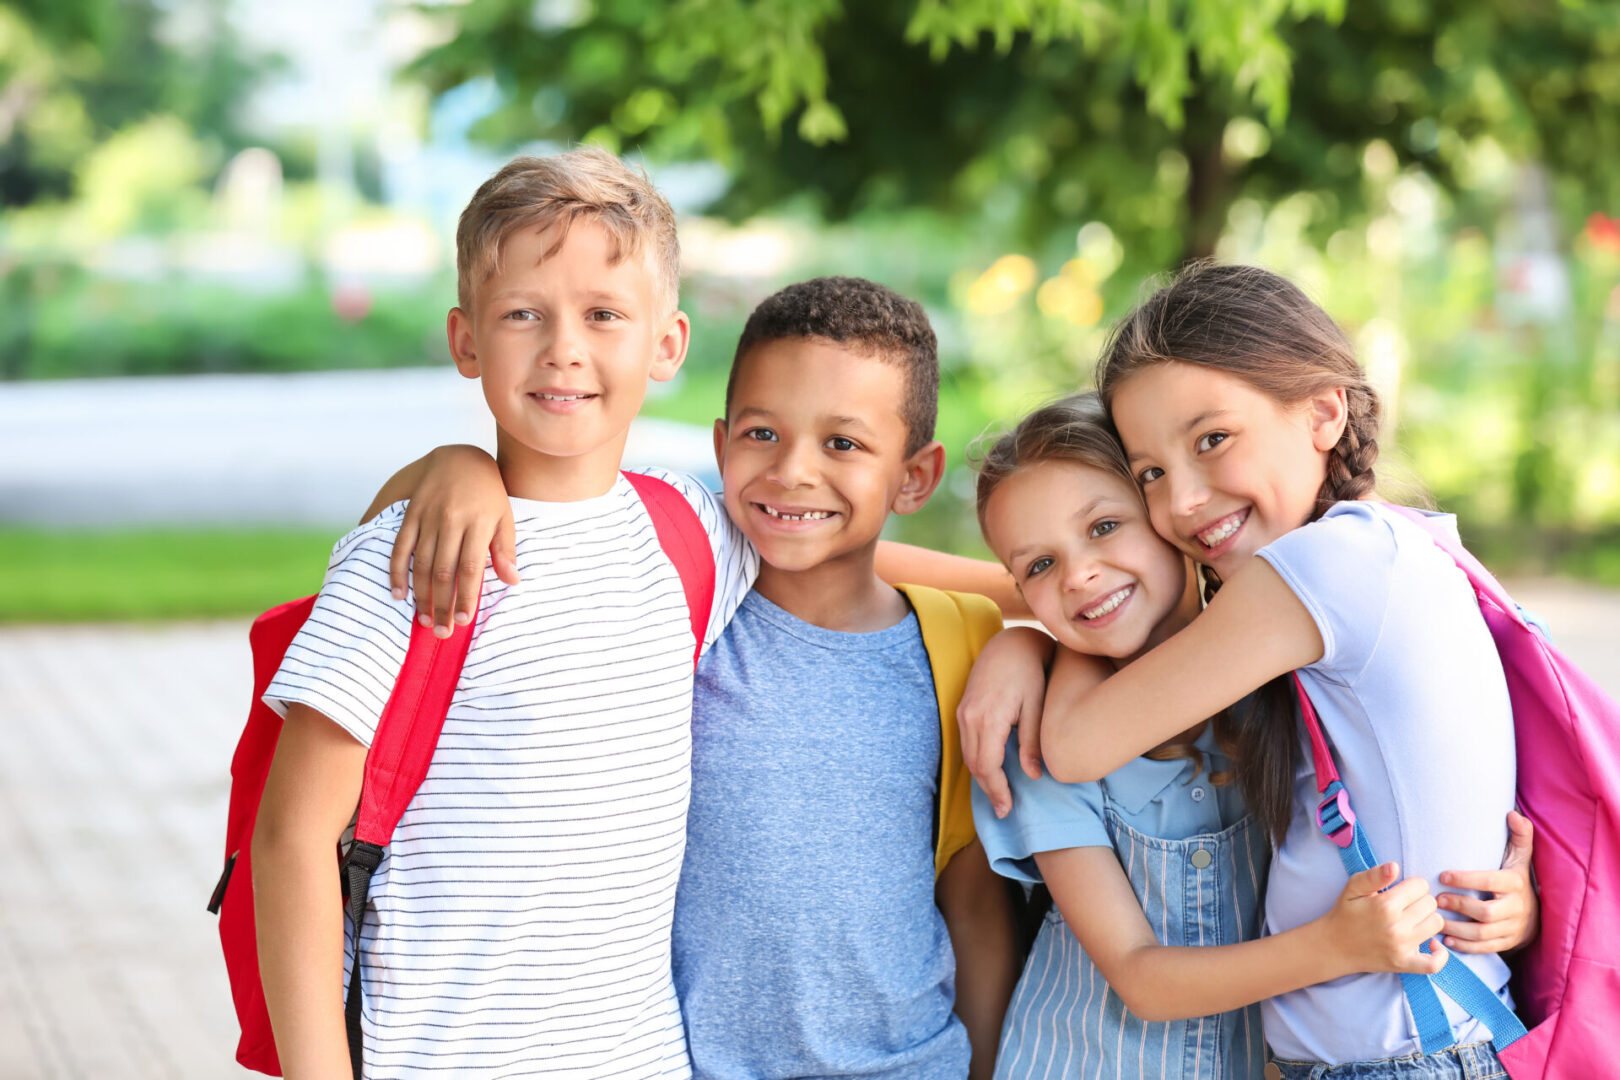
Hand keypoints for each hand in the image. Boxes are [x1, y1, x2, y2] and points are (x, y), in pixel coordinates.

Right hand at [389, 445, 517, 636]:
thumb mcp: (504, 517)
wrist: (460, 457)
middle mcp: (450, 520)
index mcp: (477, 523)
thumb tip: (512, 581)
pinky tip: (398, 594)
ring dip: (421, 595)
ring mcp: (428, 517)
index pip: (470, 568)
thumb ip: (505, 549)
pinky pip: (401, 547)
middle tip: (441, 632)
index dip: (466, 597)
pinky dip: (397, 572)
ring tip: (424, 620)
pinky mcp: (410, 515)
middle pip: (445, 571)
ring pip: (422, 563)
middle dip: (443, 604)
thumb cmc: (488, 493)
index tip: (463, 621)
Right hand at [957, 627, 1052, 817]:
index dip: (997, 790)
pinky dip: (977, 761)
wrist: (1010, 645)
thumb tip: (1035, 775)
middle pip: (975, 765)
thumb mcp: (1036, 707)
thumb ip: (1032, 742)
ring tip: (998, 795)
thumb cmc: (1029, 673)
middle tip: (1003, 810)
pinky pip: (966, 743)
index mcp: (989, 718)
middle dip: (988, 790)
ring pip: (967, 756)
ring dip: (981, 778)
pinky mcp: (963, 709)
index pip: (988, 766)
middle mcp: (970, 718)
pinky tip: (990, 771)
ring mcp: (963, 713)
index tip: (1008, 808)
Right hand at [1322, 862, 1446, 976]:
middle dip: (1420, 900)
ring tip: (1412, 920)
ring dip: (1427, 920)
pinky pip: (1435, 963)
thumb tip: (1394, 867)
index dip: (1412, 885)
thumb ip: (1374, 875)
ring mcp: (1402, 947)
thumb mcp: (1352, 887)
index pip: (1421, 885)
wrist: (1333, 946)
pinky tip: (1431, 945)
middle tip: (1404, 906)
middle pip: (1431, 903)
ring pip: (1437, 924)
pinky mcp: (1405, 964)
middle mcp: (1396, 926)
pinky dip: (1439, 954)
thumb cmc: (1345, 914)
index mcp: (1385, 905)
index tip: (1401, 891)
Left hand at [1436, 810, 1537, 952]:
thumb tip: (1513, 813)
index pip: (1491, 882)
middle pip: (1487, 912)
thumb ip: (1519, 836)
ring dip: (1457, 929)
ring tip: (1435, 920)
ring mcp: (1512, 928)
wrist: (1537, 916)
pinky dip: (1464, 946)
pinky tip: (1445, 939)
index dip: (1467, 880)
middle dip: (1460, 906)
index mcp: (1515, 884)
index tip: (1443, 875)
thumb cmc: (1517, 881)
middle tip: (1436, 899)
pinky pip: (1484, 949)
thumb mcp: (1520, 858)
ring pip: (1483, 934)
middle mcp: (1516, 908)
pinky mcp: (1507, 943)